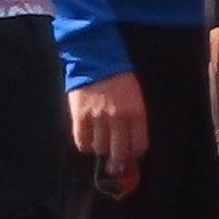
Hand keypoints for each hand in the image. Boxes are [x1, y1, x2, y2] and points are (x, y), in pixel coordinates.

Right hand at [67, 73, 147, 192]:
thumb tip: (130, 147)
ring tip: (100, 141)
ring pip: (100, 149)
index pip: (139, 146)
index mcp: (136, 112)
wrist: (95, 59)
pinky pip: (82, 142)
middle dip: (118, 159)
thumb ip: (135, 121)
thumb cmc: (118, 79)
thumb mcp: (135, 97)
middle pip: (119, 152)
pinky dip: (85, 145)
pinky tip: (88, 139)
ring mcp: (97, 118)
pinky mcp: (79, 117)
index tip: (130, 151)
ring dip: (101, 149)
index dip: (134, 152)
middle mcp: (118, 118)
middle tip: (115, 157)